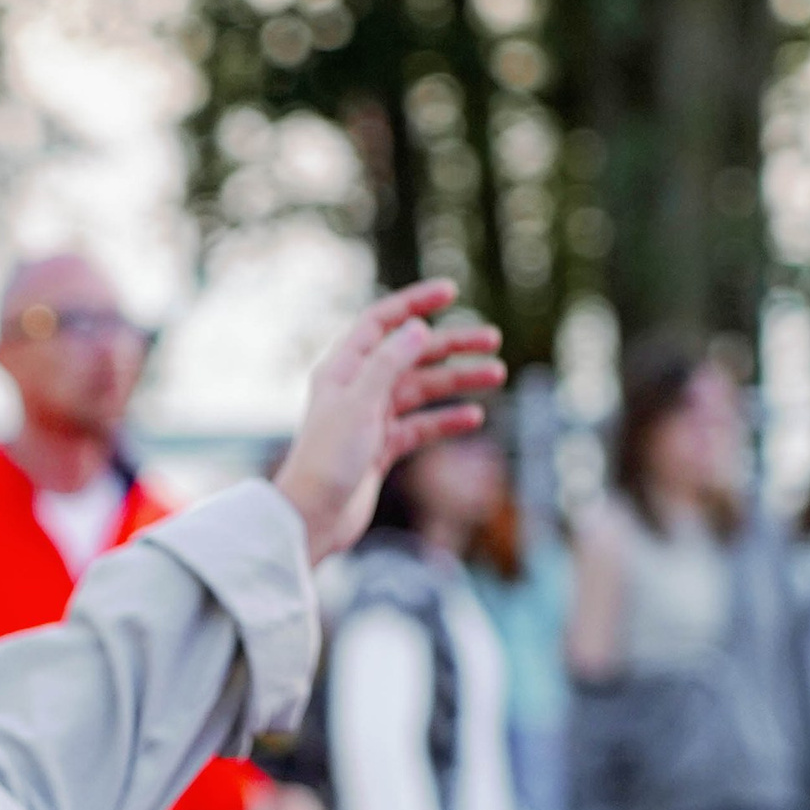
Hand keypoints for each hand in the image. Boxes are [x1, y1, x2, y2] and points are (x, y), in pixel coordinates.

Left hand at [272, 282, 505, 563]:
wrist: (312, 518)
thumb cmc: (327, 461)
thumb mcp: (360, 405)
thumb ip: (389, 364)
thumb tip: (418, 328)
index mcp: (342, 369)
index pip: (381, 322)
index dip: (414, 303)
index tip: (450, 291)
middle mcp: (356, 389)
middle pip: (410, 356)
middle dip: (451, 346)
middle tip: (492, 341)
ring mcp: (370, 419)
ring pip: (421, 390)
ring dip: (457, 381)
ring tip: (497, 374)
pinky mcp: (381, 449)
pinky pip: (420, 426)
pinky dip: (446, 420)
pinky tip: (474, 416)